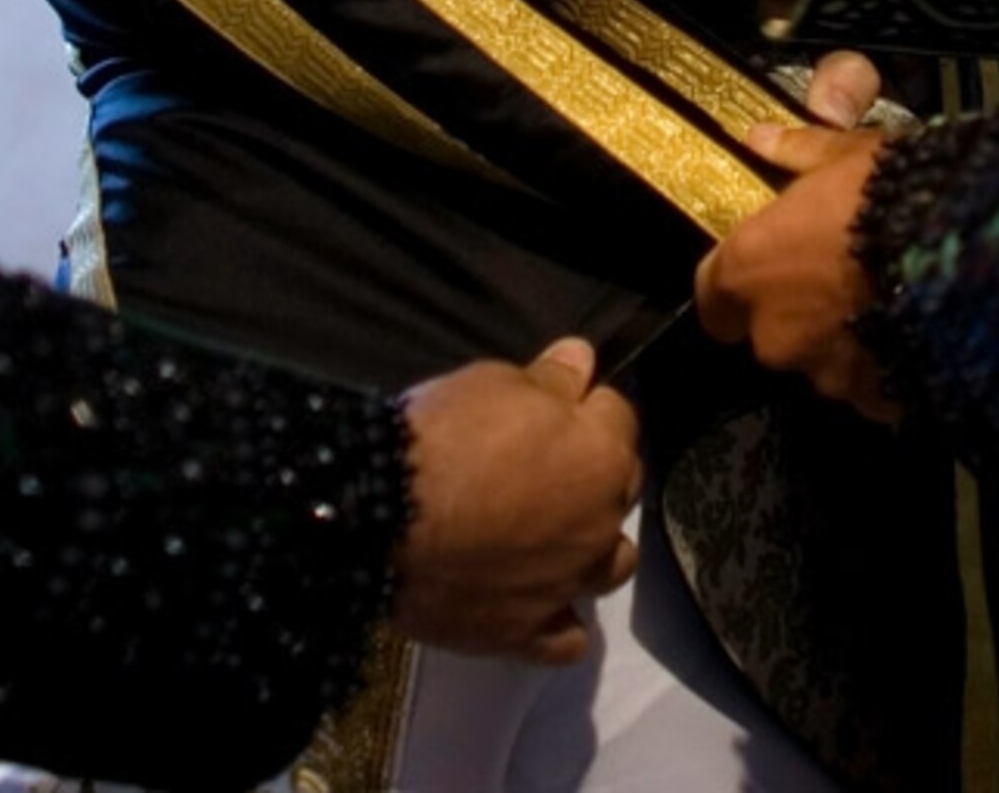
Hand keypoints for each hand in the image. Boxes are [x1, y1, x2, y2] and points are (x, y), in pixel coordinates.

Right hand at [394, 338, 642, 664]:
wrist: (378, 521)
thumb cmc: (441, 440)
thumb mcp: (492, 383)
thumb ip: (549, 379)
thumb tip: (582, 360)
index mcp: (600, 458)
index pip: (618, 416)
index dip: (585, 404)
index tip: (555, 400)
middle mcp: (598, 526)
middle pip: (620, 489)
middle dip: (592, 469)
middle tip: (541, 460)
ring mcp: (566, 585)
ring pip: (609, 565)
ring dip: (590, 544)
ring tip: (550, 532)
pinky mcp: (525, 634)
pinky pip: (566, 638)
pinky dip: (559, 618)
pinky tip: (538, 601)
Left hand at [696, 123, 898, 420]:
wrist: (972, 254)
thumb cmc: (894, 194)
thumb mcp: (846, 154)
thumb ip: (797, 154)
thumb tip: (762, 138)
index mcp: (749, 271)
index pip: (713, 296)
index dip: (738, 283)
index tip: (768, 265)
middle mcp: (775, 335)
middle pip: (770, 333)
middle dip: (800, 313)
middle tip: (844, 276)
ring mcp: (827, 375)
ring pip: (824, 362)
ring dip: (847, 340)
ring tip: (891, 300)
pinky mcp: (878, 404)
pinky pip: (873, 388)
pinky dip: (888, 366)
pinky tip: (917, 330)